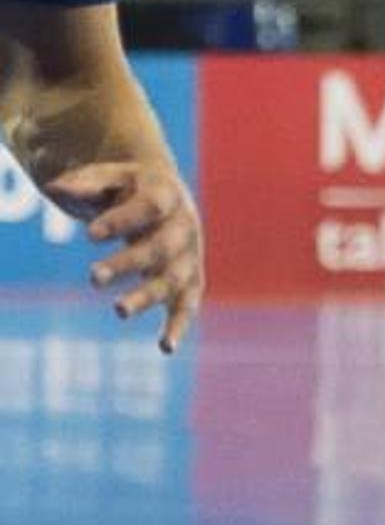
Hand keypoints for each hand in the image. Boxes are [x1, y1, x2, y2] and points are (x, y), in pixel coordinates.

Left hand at [45, 157, 202, 351]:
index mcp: (166, 194)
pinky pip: (187, 305)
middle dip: (129, 264)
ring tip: (118, 311)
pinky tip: (165, 348)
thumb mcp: (106, 177)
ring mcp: (189, 256)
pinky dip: (179, 326)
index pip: (148, 208)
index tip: (90, 235)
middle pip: (161, 248)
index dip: (122, 222)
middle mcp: (184, 226)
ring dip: (148, 296)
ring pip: (173, 279)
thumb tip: (55, 189)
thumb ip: (84, 183)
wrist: (162, 197)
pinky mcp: (189, 281)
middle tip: (93, 277)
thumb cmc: (125, 187)